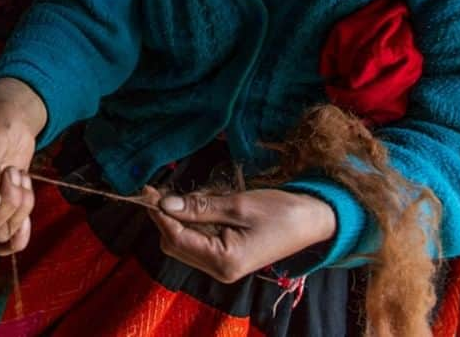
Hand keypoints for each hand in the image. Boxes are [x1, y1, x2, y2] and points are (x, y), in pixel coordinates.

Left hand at [146, 187, 336, 283]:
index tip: (146, 191)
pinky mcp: (225, 258)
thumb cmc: (280, 211)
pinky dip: (191, 223)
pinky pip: (197, 241)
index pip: (176, 238)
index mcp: (224, 261)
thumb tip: (165, 203)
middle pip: (174, 244)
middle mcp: (219, 270)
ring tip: (186, 195)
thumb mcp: (238, 204)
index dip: (158, 215)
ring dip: (177, 219)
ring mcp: (222, 266)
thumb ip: (200, 207)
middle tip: (158, 189)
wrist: (312, 221)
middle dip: (164, 217)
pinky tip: (199, 205)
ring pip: (182, 243)